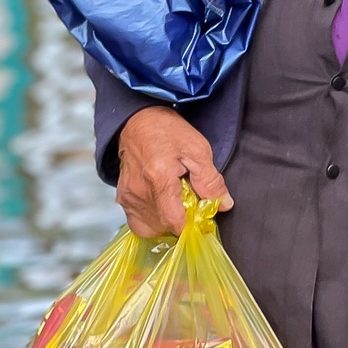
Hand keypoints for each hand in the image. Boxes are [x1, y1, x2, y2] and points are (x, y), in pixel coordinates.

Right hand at [115, 107, 232, 238]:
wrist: (138, 119)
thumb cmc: (167, 130)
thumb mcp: (197, 149)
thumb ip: (210, 180)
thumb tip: (224, 204)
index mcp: (158, 177)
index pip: (173, 221)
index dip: (189, 226)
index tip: (199, 220)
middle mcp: (139, 191)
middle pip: (163, 226)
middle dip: (180, 222)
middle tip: (189, 205)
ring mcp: (128, 196)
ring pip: (150, 227)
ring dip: (165, 221)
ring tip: (174, 202)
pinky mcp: (122, 197)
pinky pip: (138, 221)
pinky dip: (152, 219)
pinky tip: (162, 204)